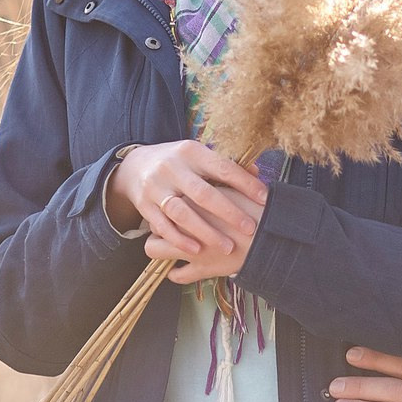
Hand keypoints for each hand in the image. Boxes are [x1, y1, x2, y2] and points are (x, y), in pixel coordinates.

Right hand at [106, 141, 268, 282]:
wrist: (136, 164)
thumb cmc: (180, 163)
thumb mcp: (199, 156)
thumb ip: (225, 165)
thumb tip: (256, 173)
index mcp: (191, 151)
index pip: (223, 168)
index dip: (245, 184)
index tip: (264, 199)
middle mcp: (172, 167)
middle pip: (203, 193)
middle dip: (228, 213)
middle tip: (250, 228)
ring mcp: (156, 186)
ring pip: (182, 212)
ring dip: (205, 231)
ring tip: (227, 246)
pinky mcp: (144, 204)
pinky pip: (162, 225)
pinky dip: (180, 239)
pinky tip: (197, 250)